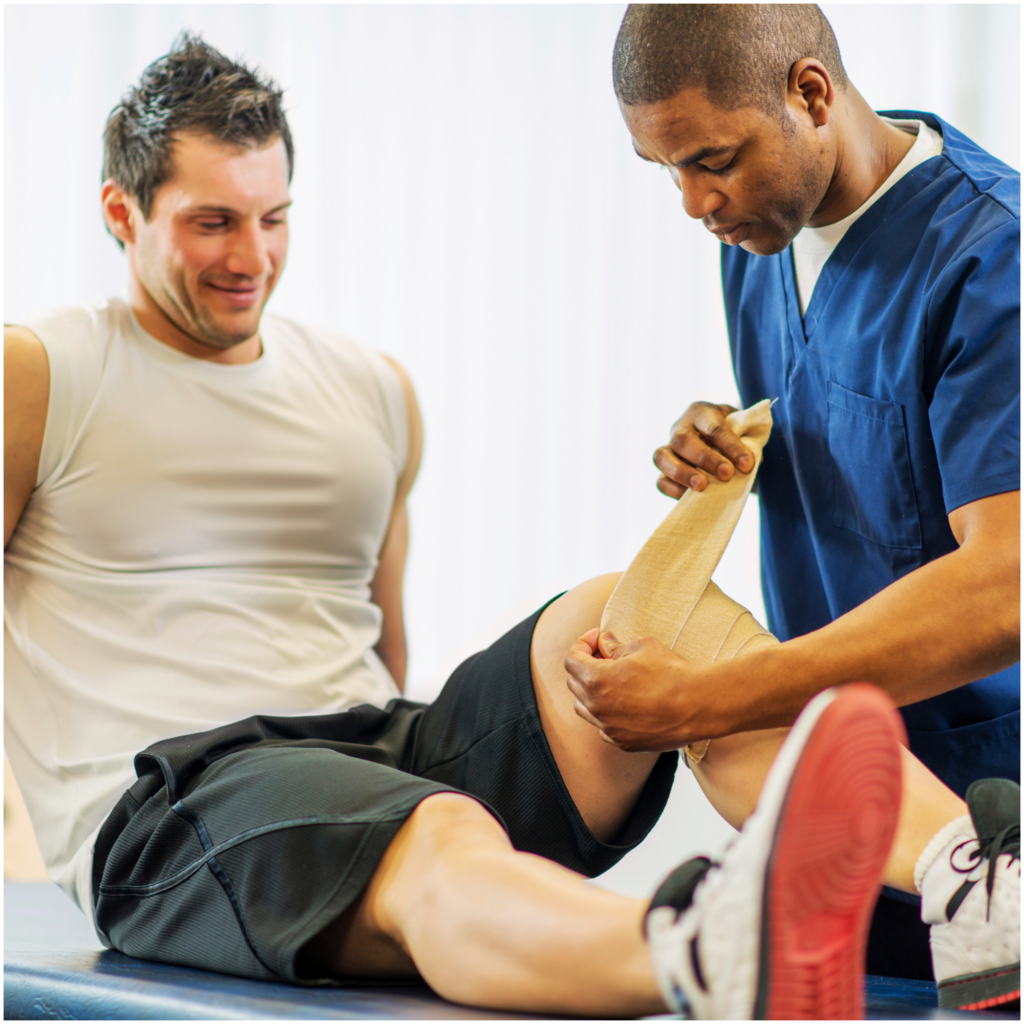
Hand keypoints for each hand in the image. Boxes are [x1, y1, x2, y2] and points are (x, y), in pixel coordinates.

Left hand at [564, 628, 718, 751]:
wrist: (698, 705)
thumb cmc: (671, 673)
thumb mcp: (642, 647)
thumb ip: (615, 646)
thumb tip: (604, 643)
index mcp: (597, 680)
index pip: (572, 660)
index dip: (583, 644)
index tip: (598, 638)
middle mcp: (597, 708)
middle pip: (574, 683)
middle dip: (586, 665)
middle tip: (606, 655)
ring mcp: (609, 728)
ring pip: (584, 708)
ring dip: (592, 691)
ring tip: (613, 680)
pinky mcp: (624, 742)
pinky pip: (603, 727)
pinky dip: (606, 714)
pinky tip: (624, 703)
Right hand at [654, 402, 754, 498]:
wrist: (722, 446)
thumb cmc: (734, 437)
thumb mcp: (744, 432)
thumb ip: (748, 445)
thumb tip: (748, 465)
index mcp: (702, 412)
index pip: (714, 426)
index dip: (731, 446)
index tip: (747, 464)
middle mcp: (680, 427)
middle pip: (683, 440)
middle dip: (705, 458)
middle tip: (726, 474)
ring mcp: (668, 448)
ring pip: (662, 457)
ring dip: (682, 473)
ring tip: (701, 486)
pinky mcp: (664, 470)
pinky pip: (660, 480)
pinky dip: (673, 489)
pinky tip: (690, 497)